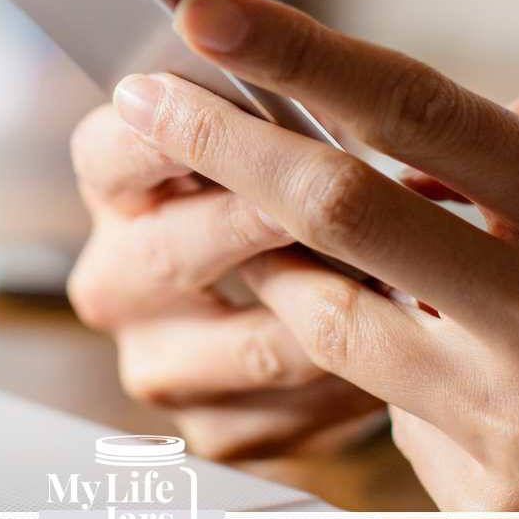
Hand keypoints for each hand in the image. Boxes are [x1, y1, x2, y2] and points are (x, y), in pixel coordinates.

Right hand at [66, 106, 384, 459]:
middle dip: (257, 222)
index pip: (111, 151)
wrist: (314, 301)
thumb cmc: (292, 184)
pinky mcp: (217, 429)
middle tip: (332, 197)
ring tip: (407, 272)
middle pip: (170, 254)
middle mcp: (116, 279)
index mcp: (113, 187)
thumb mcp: (265, 130)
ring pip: (252, 344)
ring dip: (335, 307)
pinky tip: (406, 336)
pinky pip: (299, 404)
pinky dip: (361, 371)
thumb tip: (314, 89)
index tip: (239, 107)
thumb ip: (273, 111)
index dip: (174, 130)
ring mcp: (161, 361)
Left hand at [110, 0, 518, 518]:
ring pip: (331, 322)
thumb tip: (424, 128)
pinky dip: (392, 367)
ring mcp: (516, 424)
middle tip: (154, 104)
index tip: (215, 17)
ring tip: (269, 230)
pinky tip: (449, 365)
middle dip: (226, 145)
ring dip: (279, 264)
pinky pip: (391, 412)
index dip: (302, 55)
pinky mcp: (490, 504)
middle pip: (342, 213)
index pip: (422, 110)